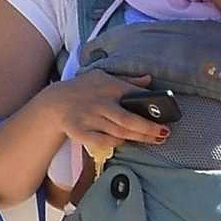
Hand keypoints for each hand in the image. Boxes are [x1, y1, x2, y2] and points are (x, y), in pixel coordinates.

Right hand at [47, 72, 170, 152]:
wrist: (54, 103)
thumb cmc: (83, 89)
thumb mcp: (102, 77)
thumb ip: (127, 81)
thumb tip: (149, 79)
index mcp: (108, 87)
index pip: (134, 96)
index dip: (151, 107)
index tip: (166, 115)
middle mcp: (100, 103)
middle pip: (128, 120)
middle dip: (148, 129)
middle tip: (164, 133)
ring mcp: (90, 119)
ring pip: (118, 132)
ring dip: (137, 138)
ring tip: (154, 140)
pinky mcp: (80, 132)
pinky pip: (103, 142)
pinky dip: (115, 143)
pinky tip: (125, 142)